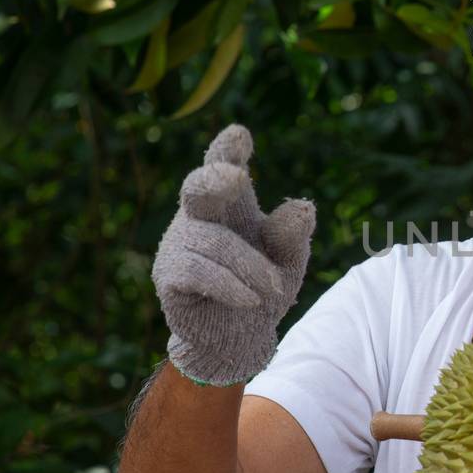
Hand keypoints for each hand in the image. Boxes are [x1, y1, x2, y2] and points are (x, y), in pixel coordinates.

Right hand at [150, 124, 314, 385]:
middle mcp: (200, 214)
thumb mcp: (289, 260)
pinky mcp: (168, 274)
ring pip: (214, 242)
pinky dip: (230, 285)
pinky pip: (198, 271)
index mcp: (232, 201)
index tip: (239, 134)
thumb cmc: (265, 285)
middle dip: (215, 178)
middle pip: (198, 186)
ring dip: (251, 268)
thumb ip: (293, 235)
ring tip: (275, 290)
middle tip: (236, 178)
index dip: (228, 149)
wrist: (241, 337)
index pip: (224, 163)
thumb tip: (303, 206)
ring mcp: (179, 242)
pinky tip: (252, 300)